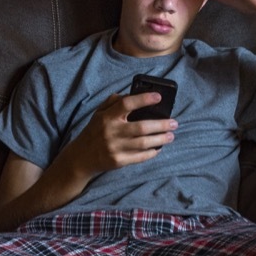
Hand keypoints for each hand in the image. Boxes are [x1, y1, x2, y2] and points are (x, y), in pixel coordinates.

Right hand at [62, 92, 176, 177]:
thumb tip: (130, 94)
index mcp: (107, 117)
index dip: (143, 99)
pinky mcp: (118, 161)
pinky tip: (159, 148)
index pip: (126, 104)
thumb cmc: (94, 132)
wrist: (81, 157)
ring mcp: (115, 148)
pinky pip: (139, 157)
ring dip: (160, 139)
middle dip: (161, 124)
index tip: (158, 97)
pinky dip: (151, 153)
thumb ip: (112, 102)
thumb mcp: (98, 114)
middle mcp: (111, 132)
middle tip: (174, 123)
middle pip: (141, 127)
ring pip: (143, 143)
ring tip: (171, 135)